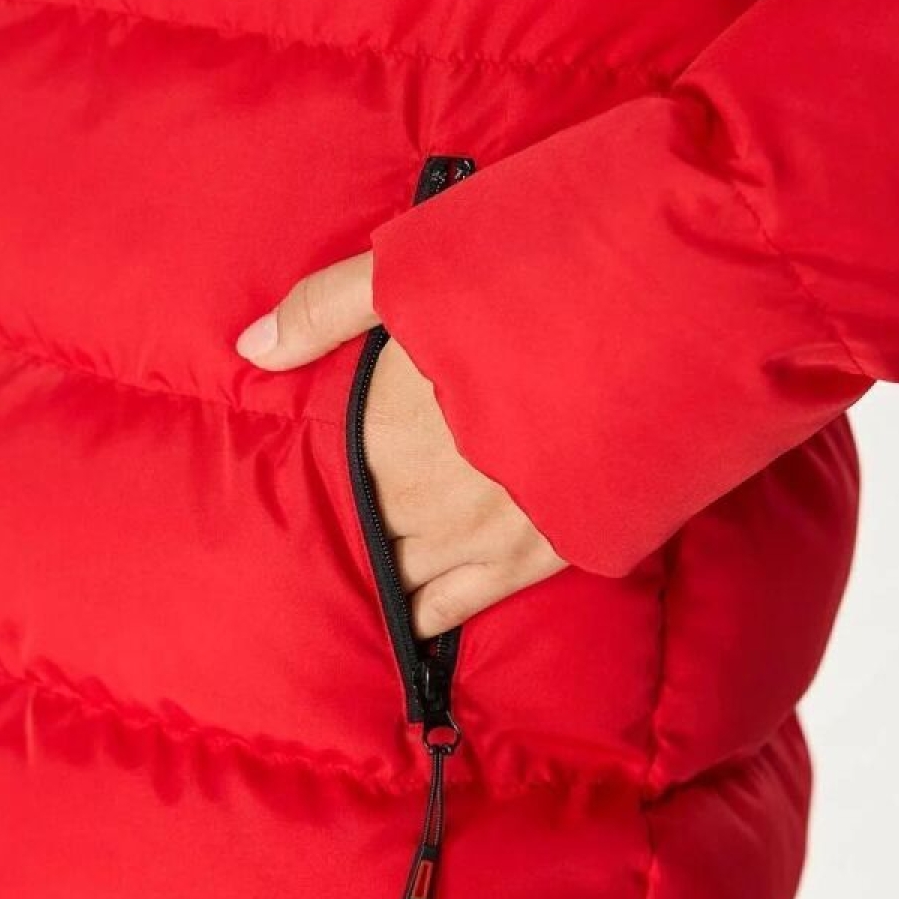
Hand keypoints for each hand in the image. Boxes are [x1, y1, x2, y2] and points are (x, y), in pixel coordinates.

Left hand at [235, 252, 564, 636]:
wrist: (649, 334)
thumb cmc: (531, 291)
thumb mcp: (414, 277)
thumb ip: (326, 309)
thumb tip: (249, 348)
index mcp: (381, 435)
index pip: (323, 484)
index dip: (309, 487)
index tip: (286, 495)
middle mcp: (420, 498)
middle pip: (361, 533)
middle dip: (343, 533)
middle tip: (312, 546)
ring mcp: (479, 534)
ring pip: (405, 575)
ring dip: (382, 573)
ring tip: (357, 580)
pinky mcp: (537, 555)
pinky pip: (462, 605)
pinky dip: (429, 614)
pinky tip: (411, 620)